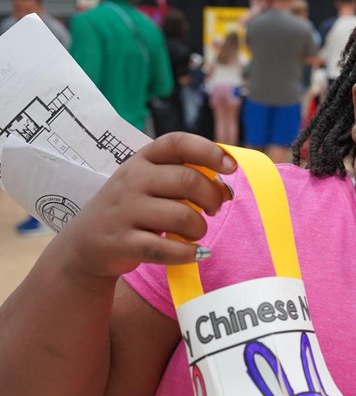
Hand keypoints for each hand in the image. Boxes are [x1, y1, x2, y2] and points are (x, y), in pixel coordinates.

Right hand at [57, 133, 235, 283]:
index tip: (231, 168)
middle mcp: (131, 180)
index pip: (177, 142)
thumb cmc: (132, 209)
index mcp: (142, 160)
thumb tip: (227, 188)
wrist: (83, 246)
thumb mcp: (149, 183)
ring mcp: (124, 211)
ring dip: (199, 228)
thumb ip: (184, 177)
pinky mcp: (121, 243)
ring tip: (196, 233)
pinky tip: (195, 253)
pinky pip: (166, 248)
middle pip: (188, 180)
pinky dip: (188, 253)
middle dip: (212, 197)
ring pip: (182, 216)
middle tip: (214, 209)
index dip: (209, 151)